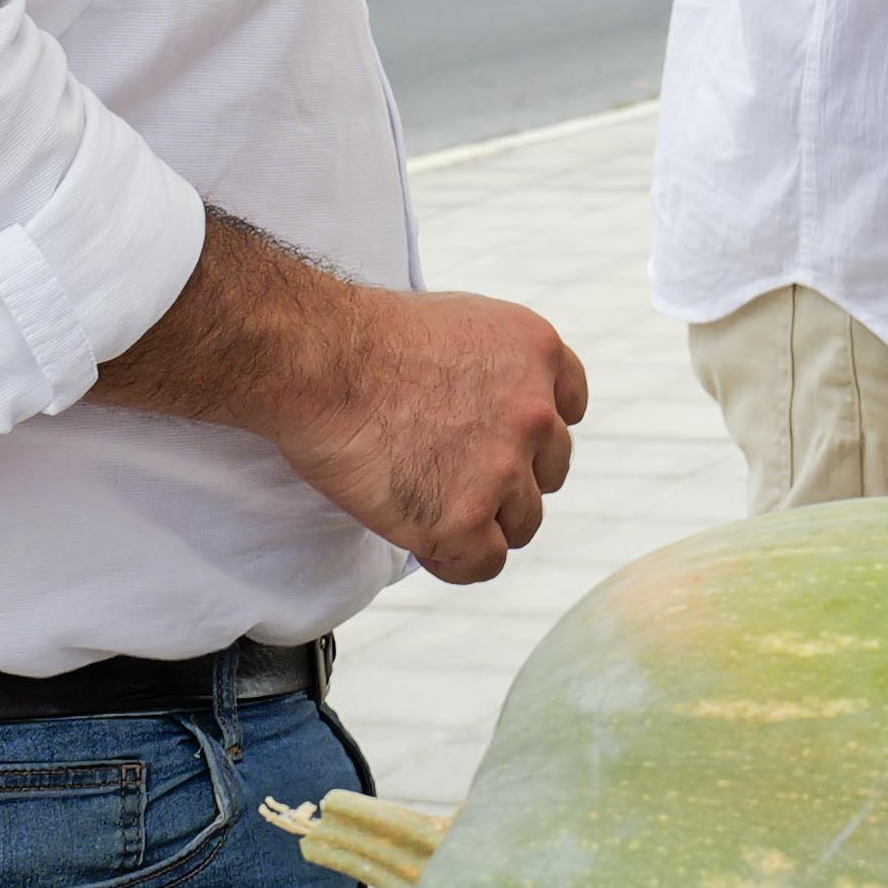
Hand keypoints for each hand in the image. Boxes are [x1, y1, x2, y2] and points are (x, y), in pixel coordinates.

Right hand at [105, 222, 585, 582]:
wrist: (318, 362)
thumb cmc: (363, 340)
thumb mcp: (459, 323)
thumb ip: (495, 368)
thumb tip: (490, 412)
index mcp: (539, 352)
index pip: (569, 409)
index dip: (529, 431)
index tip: (494, 439)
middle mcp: (536, 412)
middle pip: (548, 471)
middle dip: (508, 477)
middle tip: (449, 474)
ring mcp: (504, 470)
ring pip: (523, 522)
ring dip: (483, 520)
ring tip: (424, 501)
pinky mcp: (466, 521)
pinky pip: (485, 563)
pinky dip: (457, 559)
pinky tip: (422, 539)